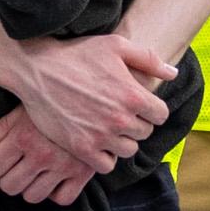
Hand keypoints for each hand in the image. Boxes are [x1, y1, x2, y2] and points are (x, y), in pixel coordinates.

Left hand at [0, 109, 94, 206]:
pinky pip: (62, 199)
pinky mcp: (82, 174)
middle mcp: (41, 155)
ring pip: (33, 196)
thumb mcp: (25, 108)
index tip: (3, 159)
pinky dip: (56, 193)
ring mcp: (62, 167)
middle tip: (18, 168)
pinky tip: (55, 179)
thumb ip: (1, 127)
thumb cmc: (55, 102)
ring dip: (30, 188)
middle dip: (10, 178)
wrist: (95, 100)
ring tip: (36, 174)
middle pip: (10, 186)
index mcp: (24, 137)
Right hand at [4, 32, 172, 175]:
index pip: (160, 115)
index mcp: (133, 95)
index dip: (151, 109)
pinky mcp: (81, 148)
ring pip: (128, 150)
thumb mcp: (116, 45)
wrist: (37, 69)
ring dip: (122, 141)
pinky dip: (105, 157)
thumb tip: (172, 73)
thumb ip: (148, 59)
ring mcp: (101, 136)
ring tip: (108, 127)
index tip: (139, 105)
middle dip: (136, 123)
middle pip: (145, 133)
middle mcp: (120, 119)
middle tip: (119, 113)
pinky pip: (106, 165)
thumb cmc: (76, 54)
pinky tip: (97, 142)